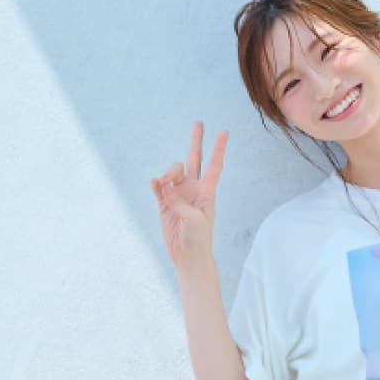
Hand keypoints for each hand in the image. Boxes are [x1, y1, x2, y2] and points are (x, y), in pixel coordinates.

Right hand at [150, 120, 227, 269]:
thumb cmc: (198, 239)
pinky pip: (159, 188)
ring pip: (172, 173)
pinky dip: (156, 184)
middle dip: (196, 141)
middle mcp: (193, 189)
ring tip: (162, 184)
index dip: (219, 149)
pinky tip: (154, 183)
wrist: (188, 257)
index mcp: (207, 192)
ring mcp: (178, 195)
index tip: (224, 132)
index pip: (214, 166)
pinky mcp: (165, 205)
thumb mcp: (194, 219)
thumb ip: (179, 200)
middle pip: (194, 159)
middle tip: (199, 123)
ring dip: (167, 174)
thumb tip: (162, 185)